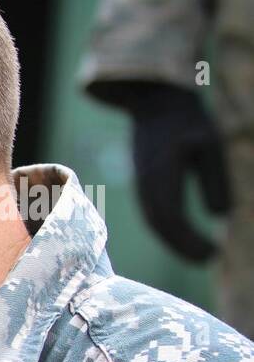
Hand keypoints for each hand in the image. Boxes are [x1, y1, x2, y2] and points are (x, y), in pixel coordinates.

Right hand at [123, 82, 230, 262]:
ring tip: (199, 253)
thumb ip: (215, 178)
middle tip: (209, 259)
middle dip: (183, 246)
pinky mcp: (145, 183)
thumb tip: (219, 214)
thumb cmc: (187, 120)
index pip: (172, 217)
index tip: (213, 251)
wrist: (154, 102)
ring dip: (175, 241)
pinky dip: (168, 229)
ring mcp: (142, 184)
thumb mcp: (210, 144)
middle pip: (160, 225)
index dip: (190, 239)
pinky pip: (152, 213)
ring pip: (154, 221)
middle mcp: (146, 184)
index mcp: (161, 174)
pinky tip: (184, 235)